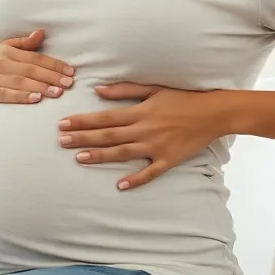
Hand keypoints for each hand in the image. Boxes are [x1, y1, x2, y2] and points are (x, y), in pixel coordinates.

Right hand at [0, 29, 74, 108]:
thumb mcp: (3, 49)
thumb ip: (23, 43)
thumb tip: (42, 32)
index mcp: (7, 51)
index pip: (35, 57)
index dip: (54, 64)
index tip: (71, 71)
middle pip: (30, 69)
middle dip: (51, 76)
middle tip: (69, 84)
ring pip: (20, 81)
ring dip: (40, 87)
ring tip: (57, 92)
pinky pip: (5, 94)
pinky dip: (21, 96)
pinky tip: (35, 99)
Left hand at [57, 83, 229, 189]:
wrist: (213, 113)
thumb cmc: (182, 98)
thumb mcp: (154, 89)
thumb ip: (125, 90)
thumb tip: (98, 90)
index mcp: (140, 111)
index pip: (105, 117)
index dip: (83, 121)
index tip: (64, 124)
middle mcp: (145, 129)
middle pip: (109, 135)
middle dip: (84, 138)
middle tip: (61, 142)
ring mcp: (156, 146)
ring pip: (123, 153)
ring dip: (100, 156)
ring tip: (79, 159)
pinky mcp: (169, 159)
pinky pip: (150, 172)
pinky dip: (135, 179)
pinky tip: (120, 185)